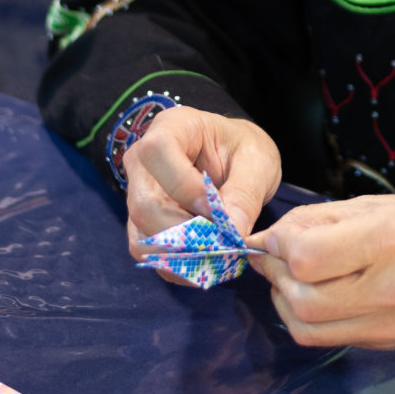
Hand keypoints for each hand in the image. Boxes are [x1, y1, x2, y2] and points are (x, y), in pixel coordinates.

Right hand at [123, 106, 280, 272]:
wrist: (234, 159)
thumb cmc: (243, 150)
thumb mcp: (258, 161)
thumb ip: (246, 193)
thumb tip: (232, 233)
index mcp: (171, 128)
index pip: (158, 152)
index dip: (185, 188)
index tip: (219, 211)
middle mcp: (143, 161)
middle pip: (145, 205)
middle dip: (187, 234)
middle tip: (226, 245)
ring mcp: (137, 193)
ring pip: (143, 236)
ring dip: (183, 255)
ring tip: (220, 255)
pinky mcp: (141, 222)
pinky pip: (149, 252)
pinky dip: (178, 265)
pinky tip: (207, 261)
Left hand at [248, 195, 394, 349]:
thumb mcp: (390, 203)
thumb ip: (328, 219)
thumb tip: (277, 233)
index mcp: (389, 240)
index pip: (305, 256)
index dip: (277, 245)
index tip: (274, 235)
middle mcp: (389, 288)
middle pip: (301, 298)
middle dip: (276, 276)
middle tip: (276, 257)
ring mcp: (392, 324)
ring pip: (309, 328)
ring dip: (287, 303)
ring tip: (293, 278)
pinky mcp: (393, 345)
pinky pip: (333, 338)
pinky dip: (313, 319)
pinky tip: (319, 295)